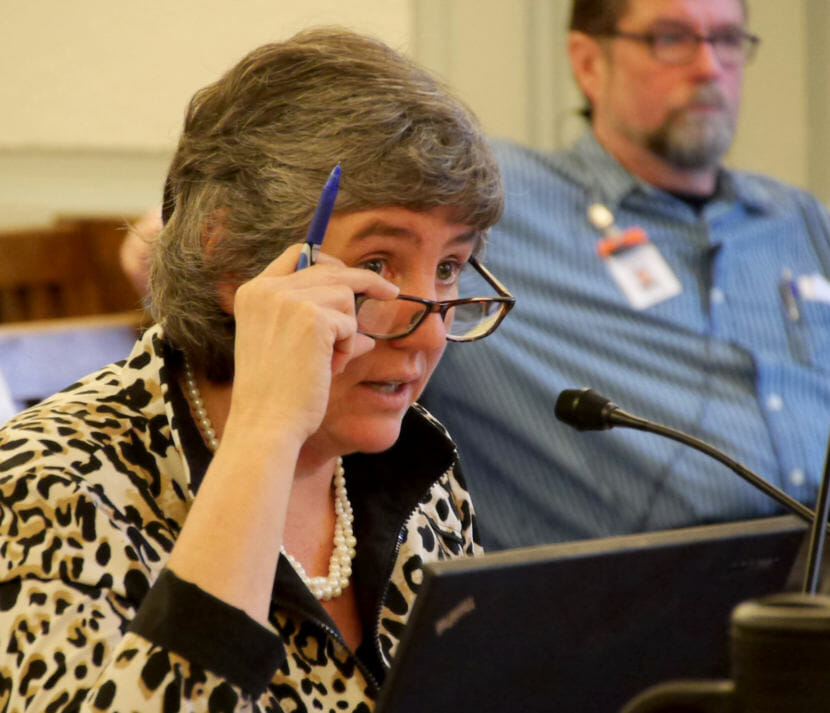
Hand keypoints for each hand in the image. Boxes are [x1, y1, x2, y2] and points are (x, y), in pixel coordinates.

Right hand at [225, 245, 398, 448]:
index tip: (350, 272)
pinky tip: (330, 367)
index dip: (328, 261)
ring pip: (345, 295)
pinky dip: (348, 347)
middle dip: (364, 281)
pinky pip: (350, 323)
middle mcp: (268, 289)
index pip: (296, 254)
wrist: (266, 423)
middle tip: (391, 292)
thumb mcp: (285, 348)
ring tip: (330, 361)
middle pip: (330, 268)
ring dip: (347, 330)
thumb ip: (311, 322)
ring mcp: (289, 300)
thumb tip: (360, 323)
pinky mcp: (313, 317)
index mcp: (253, 293)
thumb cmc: (276, 394)